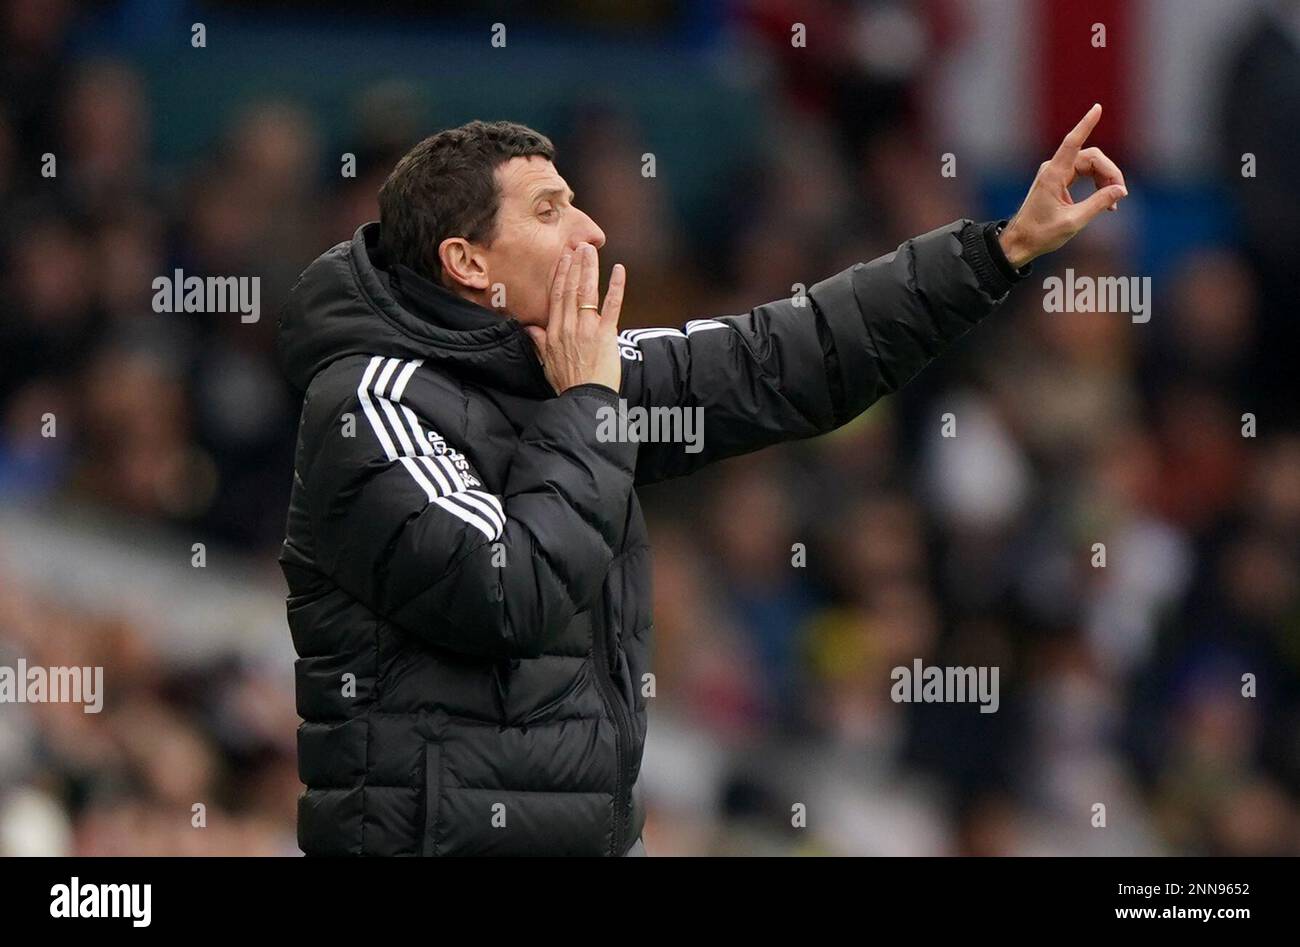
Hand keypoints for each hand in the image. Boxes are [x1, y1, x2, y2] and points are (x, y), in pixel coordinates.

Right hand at [525, 243, 625, 394]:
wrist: (583, 399)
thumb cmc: (566, 383)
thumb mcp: (546, 361)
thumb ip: (538, 341)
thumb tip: (528, 328)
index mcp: (554, 331)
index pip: (556, 296)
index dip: (560, 274)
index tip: (564, 258)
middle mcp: (568, 326)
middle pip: (570, 288)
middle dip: (575, 265)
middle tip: (580, 245)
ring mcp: (587, 328)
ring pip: (587, 292)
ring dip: (590, 268)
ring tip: (592, 251)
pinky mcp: (606, 334)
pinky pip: (612, 305)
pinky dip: (616, 286)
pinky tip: (619, 270)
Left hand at [998, 103, 1127, 268]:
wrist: (1020, 242)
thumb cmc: (1041, 234)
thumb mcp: (1073, 222)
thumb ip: (1098, 204)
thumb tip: (1121, 190)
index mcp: (1053, 175)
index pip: (1072, 143)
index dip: (1086, 124)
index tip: (1097, 108)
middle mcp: (1053, 169)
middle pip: (1091, 158)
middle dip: (1110, 173)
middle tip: (1120, 196)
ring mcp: (1055, 173)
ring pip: (1090, 165)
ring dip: (1105, 179)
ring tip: (1113, 203)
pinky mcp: (1058, 179)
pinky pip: (1084, 173)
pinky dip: (1097, 184)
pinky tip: (1105, 201)